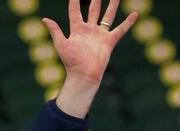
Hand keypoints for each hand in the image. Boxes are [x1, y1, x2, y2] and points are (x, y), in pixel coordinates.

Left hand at [43, 0, 136, 117]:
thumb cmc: (71, 62)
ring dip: (112, 5)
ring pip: (108, 16)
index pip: (75, 10)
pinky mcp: (109, 41)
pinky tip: (135, 13)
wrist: (83, 75)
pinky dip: (128, 22)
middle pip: (94, 10)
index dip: (74, 1)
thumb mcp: (61, 44)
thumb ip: (55, 31)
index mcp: (77, 29)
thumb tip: (45, 19)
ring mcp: (100, 35)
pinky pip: (120, 29)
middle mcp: (89, 30)